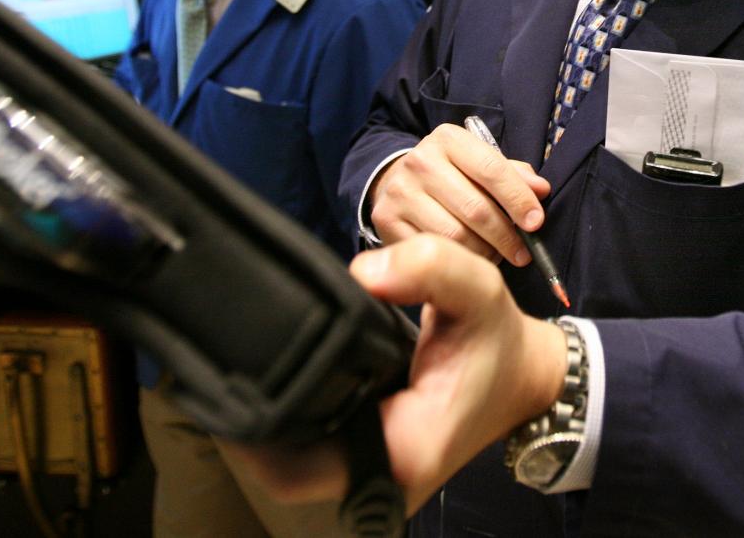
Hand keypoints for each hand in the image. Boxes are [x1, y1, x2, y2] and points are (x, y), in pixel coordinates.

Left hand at [225, 235, 567, 514]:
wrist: (523, 375)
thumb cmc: (497, 339)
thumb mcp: (477, 289)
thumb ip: (427, 266)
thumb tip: (364, 272)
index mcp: (400, 454)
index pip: (293, 470)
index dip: (247, 436)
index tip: (224, 380)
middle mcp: (380, 477)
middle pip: (280, 468)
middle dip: (245, 421)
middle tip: (220, 360)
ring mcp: (372, 471)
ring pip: (291, 460)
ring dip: (265, 418)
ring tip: (241, 360)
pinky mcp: (367, 454)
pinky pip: (310, 446)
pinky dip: (291, 415)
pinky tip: (278, 372)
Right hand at [369, 123, 550, 264]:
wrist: (398, 182)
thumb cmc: (451, 176)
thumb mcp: (480, 164)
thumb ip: (513, 175)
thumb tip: (541, 189)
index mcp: (448, 139)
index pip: (492, 169)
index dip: (519, 199)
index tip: (536, 223)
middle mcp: (420, 161)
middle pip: (476, 209)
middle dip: (506, 236)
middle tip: (523, 253)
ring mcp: (400, 192)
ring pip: (455, 236)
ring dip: (484, 254)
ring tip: (495, 256)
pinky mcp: (387, 221)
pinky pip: (432, 252)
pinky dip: (457, 263)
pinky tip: (468, 261)